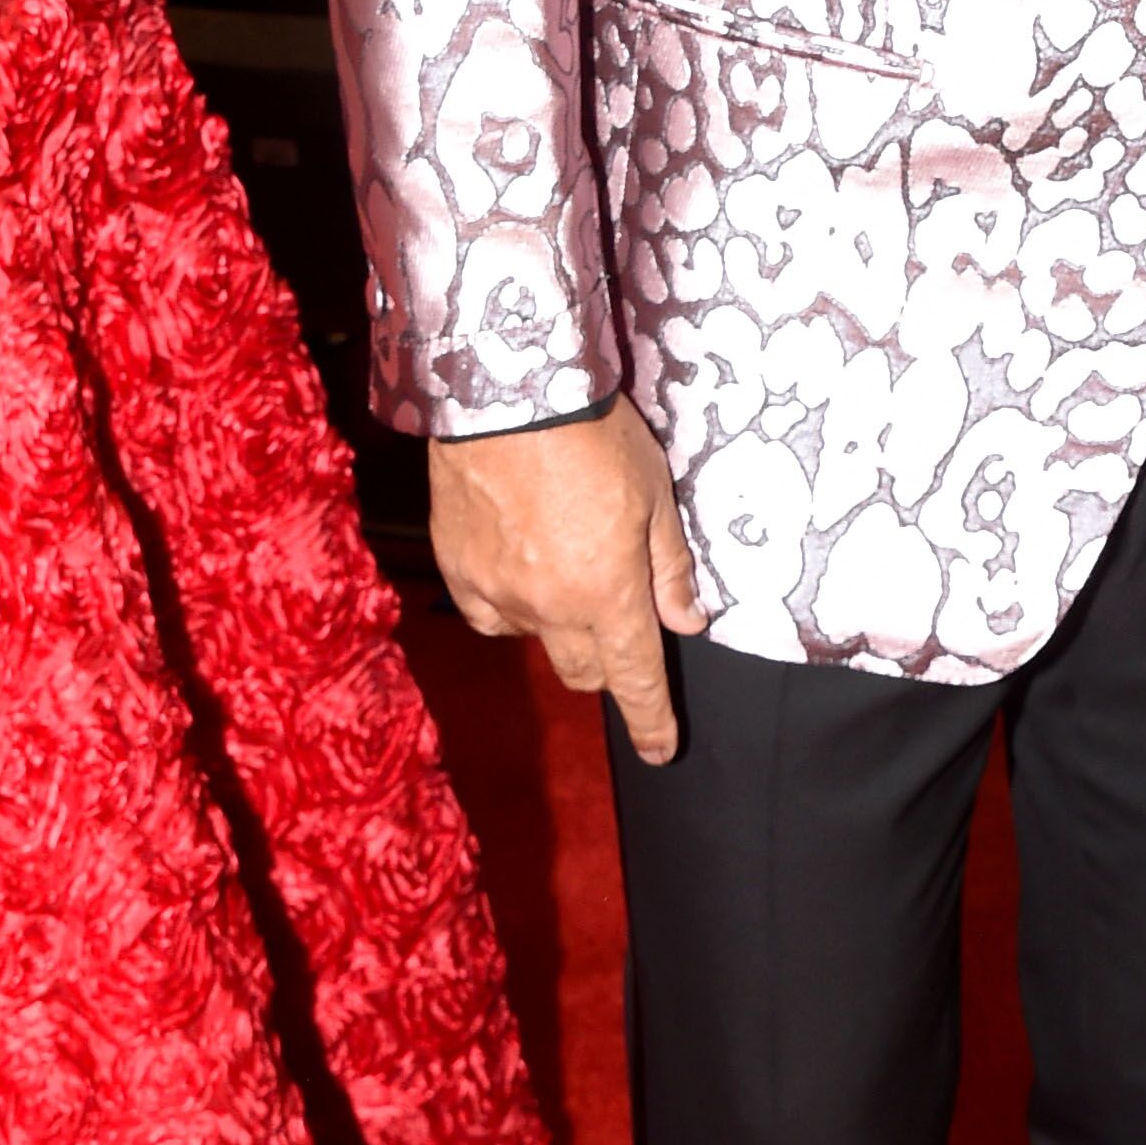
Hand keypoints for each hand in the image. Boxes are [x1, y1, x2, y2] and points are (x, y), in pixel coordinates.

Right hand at [428, 402, 709, 763]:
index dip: (651, 720)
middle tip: (619, 620)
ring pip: (536, 640)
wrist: (507, 395)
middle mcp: (550, 608)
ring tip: (565, 561)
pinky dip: (510, 603)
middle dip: (609, 662)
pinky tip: (519, 564)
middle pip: (584, 670)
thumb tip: (687, 621)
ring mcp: (497, 594)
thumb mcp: (655, 496)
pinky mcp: (458, 572)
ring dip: (558, 624)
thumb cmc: (592, 437)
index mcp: (608, 595)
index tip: (661, 749)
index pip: (635, 680)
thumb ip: (669, 568)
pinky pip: (489, 614)